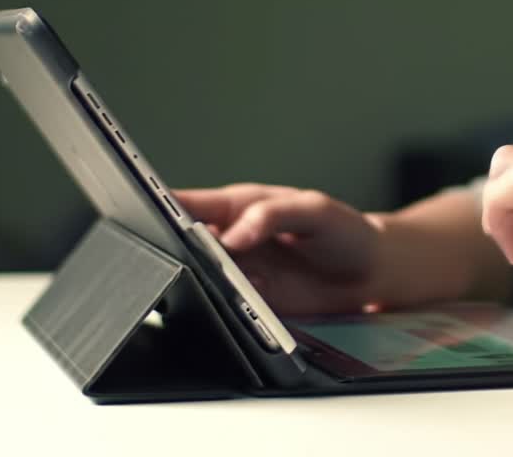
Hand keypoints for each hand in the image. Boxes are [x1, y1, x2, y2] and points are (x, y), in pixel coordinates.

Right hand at [174, 184, 382, 314]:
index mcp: (239, 207)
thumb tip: (234, 235)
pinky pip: (223, 308)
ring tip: (195, 283)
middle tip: (164, 255)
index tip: (141, 212)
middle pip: (184, 244)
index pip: (189, 203)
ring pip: (199, 279)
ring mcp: (238, 274)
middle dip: (169, 250)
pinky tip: (223, 307)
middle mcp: (232, 240)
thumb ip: (273, 216)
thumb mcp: (313, 210)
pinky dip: (218, 309)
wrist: (371, 273)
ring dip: (193, 283)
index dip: (159, 205)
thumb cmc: (343, 230)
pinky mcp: (250, 304)